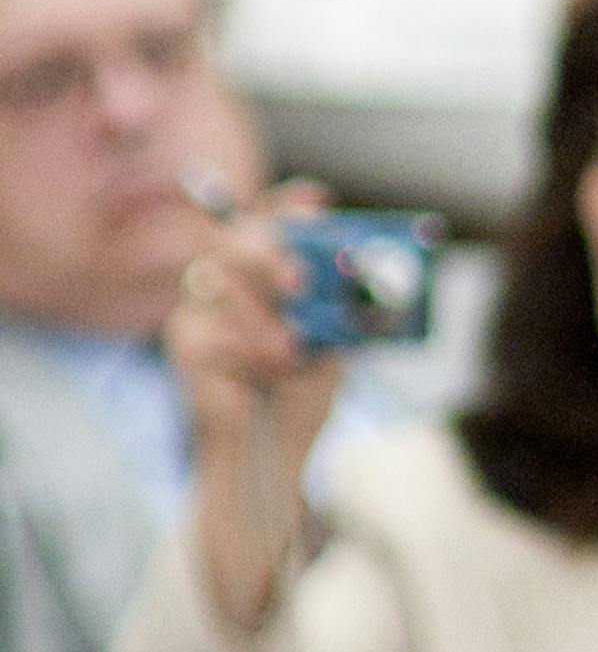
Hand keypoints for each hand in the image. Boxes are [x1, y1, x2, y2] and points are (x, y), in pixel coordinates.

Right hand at [167, 185, 342, 627]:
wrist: (275, 450)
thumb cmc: (303, 390)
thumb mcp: (333, 343)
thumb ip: (337, 307)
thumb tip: (358, 273)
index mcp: (265, 272)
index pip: (269, 220)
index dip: (288, 206)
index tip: (317, 201)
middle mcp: (227, 279)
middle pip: (236, 241)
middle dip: (270, 256)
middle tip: (301, 281)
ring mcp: (200, 308)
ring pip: (221, 286)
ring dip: (265, 322)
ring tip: (294, 353)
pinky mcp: (184, 344)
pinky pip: (213, 335)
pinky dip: (248, 355)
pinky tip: (268, 375)